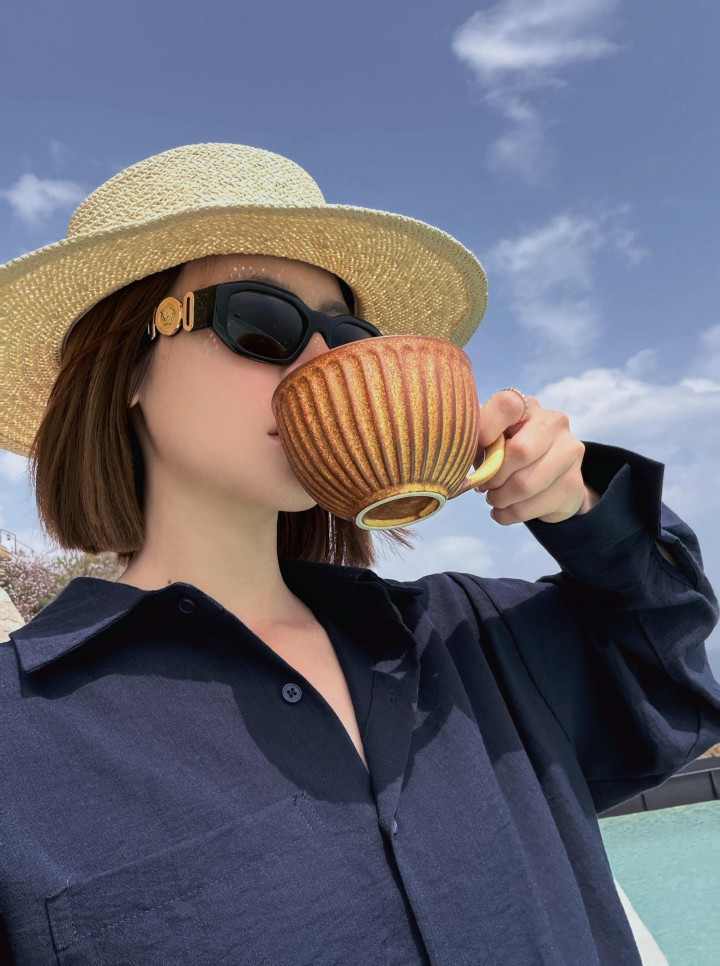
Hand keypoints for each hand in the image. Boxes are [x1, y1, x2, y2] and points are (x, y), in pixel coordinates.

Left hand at [473, 390, 600, 524]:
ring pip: (525, 484)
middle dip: (494, 476)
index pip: (507, 405)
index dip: (486, 428)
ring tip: (494, 499)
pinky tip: (504, 511)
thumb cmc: (508, 453)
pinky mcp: (574, 483)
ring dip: (500, 499)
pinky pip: (533, 507)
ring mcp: (569, 451)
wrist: (550, 478)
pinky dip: (509, 514)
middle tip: (484, 485)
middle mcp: (553, 422)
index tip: (477, 447)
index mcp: (526, 406)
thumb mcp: (489, 440)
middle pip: (520, 451)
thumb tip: (458, 452)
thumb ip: (475, 439)